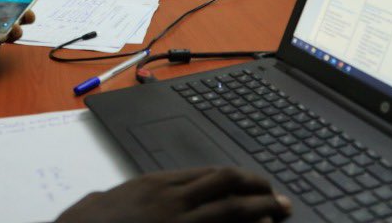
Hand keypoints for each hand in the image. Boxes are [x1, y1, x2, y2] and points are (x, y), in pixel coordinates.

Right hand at [55, 167, 291, 222]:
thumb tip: (143, 195)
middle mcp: (170, 199)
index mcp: (155, 184)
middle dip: (257, 189)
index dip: (237, 179)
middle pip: (225, 184)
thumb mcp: (111, 200)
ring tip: (280, 212)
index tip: (255, 184)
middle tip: (278, 198)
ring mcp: (178, 222)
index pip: (207, 174)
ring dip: (261, 210)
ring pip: (229, 208)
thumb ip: (133, 195)